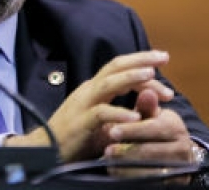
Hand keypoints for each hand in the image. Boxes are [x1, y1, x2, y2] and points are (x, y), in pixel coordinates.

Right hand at [5, 50, 173, 161]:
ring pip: (108, 84)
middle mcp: (89, 90)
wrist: (46, 151)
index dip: (140, 61)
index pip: (119, 67)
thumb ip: (129, 111)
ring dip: (131, 78)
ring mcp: (83, 104)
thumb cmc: (78, 137)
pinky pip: (101, 113)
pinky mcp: (80, 122)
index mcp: (95, 88)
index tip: (162, 60)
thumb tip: (153, 100)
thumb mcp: (108, 123)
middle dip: (141, 60)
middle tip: (163, 57)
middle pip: (115, 66)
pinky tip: (135, 118)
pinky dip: (119, 114)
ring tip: (151, 76)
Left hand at [103, 88, 193, 183]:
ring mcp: (181, 165)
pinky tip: (119, 173)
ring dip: (128, 167)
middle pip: (151, 150)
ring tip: (110, 163)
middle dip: (127, 151)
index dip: (131, 130)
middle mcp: (182, 146)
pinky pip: (153, 180)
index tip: (111, 131)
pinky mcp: (178, 180)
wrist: (177, 153)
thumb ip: (146, 106)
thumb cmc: (156, 128)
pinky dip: (134, 177)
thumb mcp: (151, 116)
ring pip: (152, 168)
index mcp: (175, 126)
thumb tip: (147, 91)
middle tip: (107, 151)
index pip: (151, 128)